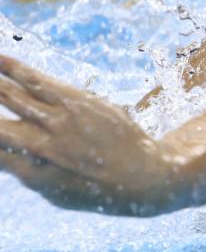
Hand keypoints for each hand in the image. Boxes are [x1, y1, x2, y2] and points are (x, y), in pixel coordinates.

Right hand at [0, 55, 175, 214]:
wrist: (145, 177)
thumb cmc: (96, 189)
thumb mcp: (54, 192)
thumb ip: (24, 172)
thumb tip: (5, 156)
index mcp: (29, 172)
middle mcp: (40, 145)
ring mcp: (59, 120)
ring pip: (11, 95)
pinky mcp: (77, 101)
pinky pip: (39, 81)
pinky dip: (15, 69)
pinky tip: (0, 59)